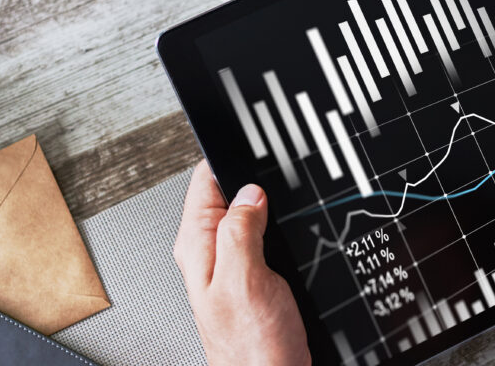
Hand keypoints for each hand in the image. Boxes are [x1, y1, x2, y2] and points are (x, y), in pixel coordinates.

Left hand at [174, 161, 309, 365]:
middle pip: (232, 195)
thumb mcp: (243, 280)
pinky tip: (296, 233)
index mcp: (198, 246)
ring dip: (273, 210)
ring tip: (291, 202)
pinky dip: (283, 232)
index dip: (231, 160)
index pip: (205, 180)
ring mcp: (236, 266)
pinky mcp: (259, 279)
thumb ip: (240, 231)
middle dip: (257, 182)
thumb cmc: (252, 350)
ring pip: (255, 217)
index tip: (256, 149)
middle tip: (281, 173)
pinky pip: (269, 240)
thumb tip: (249, 192)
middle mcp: (213, 254)